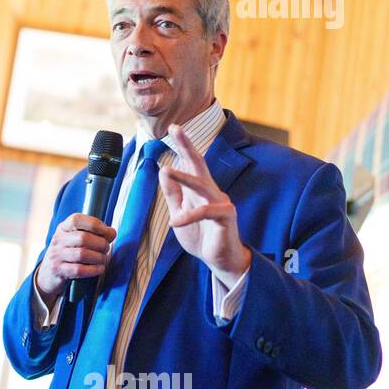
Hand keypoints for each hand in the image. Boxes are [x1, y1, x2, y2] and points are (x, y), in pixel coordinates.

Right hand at [35, 213, 115, 296]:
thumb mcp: (76, 240)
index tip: (107, 232)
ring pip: (82, 254)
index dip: (94, 224)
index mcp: (63, 228)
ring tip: (103, 260)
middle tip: (106, 249)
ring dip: (98, 258)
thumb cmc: (69, 254)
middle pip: (83, 238)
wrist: (48, 274)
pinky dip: (93, 270)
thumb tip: (112, 232)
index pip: (76, 219)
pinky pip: (79, 270)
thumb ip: (94, 234)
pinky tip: (99, 269)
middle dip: (100, 244)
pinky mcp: (58, 270)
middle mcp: (58, 240)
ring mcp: (56, 255)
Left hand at [159, 124, 251, 285]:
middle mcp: (212, 191)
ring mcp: (221, 202)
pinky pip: (206, 212)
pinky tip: (175, 221)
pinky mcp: (226, 217)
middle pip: (199, 164)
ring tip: (166, 170)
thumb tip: (163, 171)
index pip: (191, 164)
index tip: (173, 127)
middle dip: (187, 146)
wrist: (220, 260)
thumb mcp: (181, 213)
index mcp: (200, 190)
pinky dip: (189, 216)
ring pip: (202, 185)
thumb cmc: (201, 235)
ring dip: (183, 177)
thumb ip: (173, 194)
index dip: (183, 145)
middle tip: (176, 128)